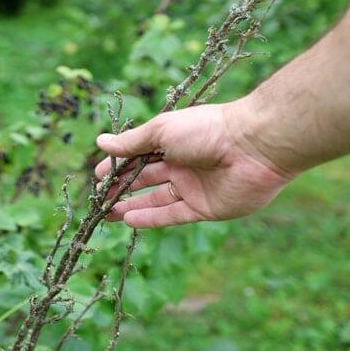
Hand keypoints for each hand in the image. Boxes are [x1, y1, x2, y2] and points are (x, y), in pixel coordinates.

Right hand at [94, 102, 293, 227]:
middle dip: (121, 188)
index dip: (117, 165)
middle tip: (98, 199)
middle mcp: (182, 164)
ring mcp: (193, 187)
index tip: (96, 177)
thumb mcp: (161, 131)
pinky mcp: (204, 208)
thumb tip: (100, 142)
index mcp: (172, 141)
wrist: (253, 147)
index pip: (138, 155)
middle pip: (145, 179)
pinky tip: (129, 219)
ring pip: (156, 199)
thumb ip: (131, 142)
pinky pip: (172, 215)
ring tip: (108, 213)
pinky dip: (151, 218)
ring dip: (132, 205)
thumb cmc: (205, 130)